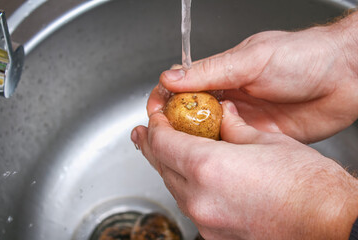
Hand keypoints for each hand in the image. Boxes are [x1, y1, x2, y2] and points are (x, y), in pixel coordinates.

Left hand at [131, 90, 357, 238]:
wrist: (331, 223)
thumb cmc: (307, 183)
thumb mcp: (266, 140)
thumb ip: (234, 127)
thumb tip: (222, 116)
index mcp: (208, 167)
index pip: (164, 141)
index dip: (156, 124)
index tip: (156, 115)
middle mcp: (200, 199)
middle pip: (161, 165)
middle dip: (152, 144)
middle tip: (144, 131)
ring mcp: (206, 221)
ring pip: (173, 186)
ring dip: (167, 166)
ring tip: (164, 150)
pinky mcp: (216, 235)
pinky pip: (191, 204)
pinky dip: (185, 186)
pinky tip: (192, 176)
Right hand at [159, 14, 357, 142]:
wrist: (345, 78)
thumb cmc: (303, 57)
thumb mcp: (252, 59)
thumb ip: (211, 70)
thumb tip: (172, 77)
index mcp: (223, 75)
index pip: (183, 88)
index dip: (165, 99)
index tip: (154, 111)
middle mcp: (229, 99)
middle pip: (191, 115)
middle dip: (174, 126)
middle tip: (161, 138)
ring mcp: (242, 121)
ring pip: (208, 135)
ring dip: (195, 144)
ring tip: (182, 153)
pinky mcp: (258, 139)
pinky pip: (232, 150)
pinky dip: (220, 156)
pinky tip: (212, 161)